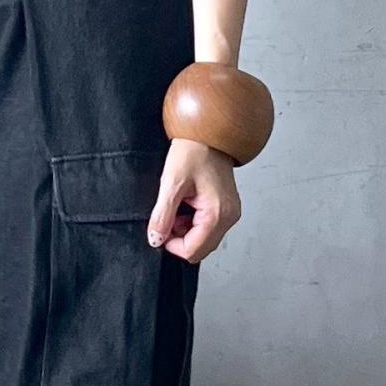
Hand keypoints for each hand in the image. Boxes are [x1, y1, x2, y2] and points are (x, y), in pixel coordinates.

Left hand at [146, 138, 240, 262]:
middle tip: (168, 215)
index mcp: (218, 213)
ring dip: (184, 230)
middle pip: (200, 249)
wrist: (207, 135)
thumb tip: (156, 239)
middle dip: (179, 238)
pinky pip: (206, 227)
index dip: (171, 245)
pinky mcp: (225, 208)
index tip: (160, 229)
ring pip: (202, 239)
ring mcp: (229, 213)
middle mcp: (229, 217)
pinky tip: (185, 204)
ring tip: (177, 205)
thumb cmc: (194, 151)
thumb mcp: (171, 183)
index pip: (193, 250)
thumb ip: (162, 215)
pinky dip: (191, 222)